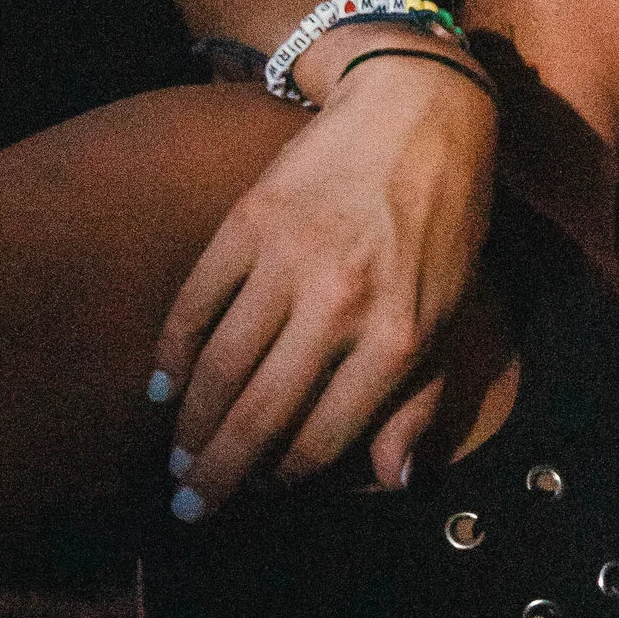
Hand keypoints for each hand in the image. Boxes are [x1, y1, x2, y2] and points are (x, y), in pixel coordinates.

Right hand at [155, 52, 497, 500]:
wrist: (416, 110)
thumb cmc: (447, 220)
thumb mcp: (455, 314)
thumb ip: (420, 399)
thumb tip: (392, 477)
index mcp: (397, 337)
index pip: (325, 434)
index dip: (288, 473)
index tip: (263, 491)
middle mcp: (339, 306)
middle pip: (261, 413)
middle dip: (220, 472)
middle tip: (191, 507)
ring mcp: (287, 262)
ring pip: (219, 366)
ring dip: (190, 424)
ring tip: (176, 460)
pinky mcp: (248, 223)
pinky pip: (197, 303)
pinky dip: (174, 352)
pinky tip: (163, 388)